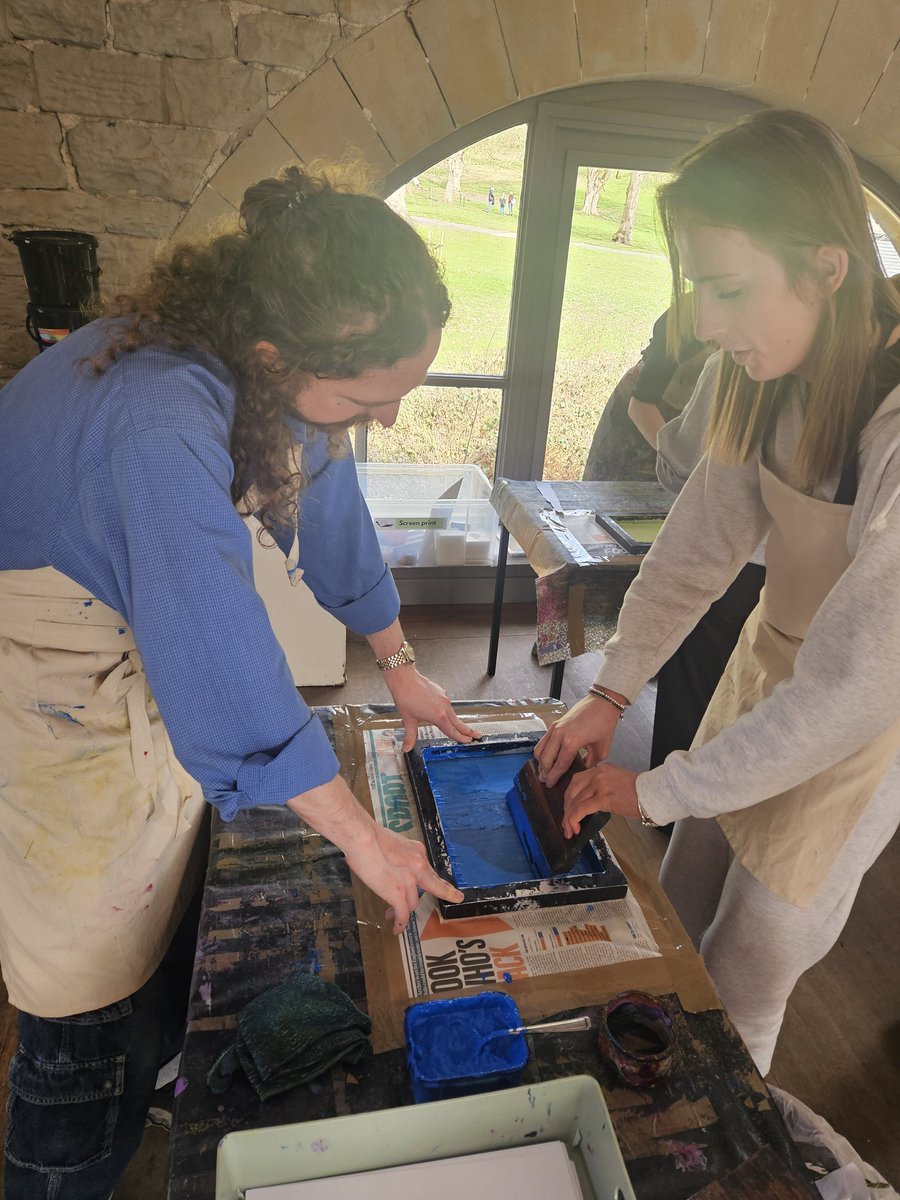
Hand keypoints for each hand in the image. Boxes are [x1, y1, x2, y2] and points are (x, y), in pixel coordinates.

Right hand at [344, 823, 462, 934]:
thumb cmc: (370, 837)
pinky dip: (400, 923)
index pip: (431, 873)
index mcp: (418, 852)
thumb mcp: (396, 844)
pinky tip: (397, 928)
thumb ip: (403, 857)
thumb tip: (397, 868)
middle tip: (455, 897)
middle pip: (432, 887)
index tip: (455, 891)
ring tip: (391, 914)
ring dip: (403, 910)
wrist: (362, 838)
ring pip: (412, 903)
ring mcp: (409, 881)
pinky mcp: (397, 893)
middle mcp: (418, 867)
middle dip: (446, 893)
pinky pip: (402, 914)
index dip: (442, 884)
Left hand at [382, 666, 479, 751]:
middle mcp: (444, 707)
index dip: (461, 738)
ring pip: (452, 714)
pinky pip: (447, 705)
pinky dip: (446, 711)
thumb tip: (407, 747)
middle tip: (477, 735)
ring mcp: (444, 698)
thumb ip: (410, 735)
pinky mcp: (442, 692)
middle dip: (469, 731)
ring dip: (455, 721)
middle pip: (459, 723)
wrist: (404, 678)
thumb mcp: (408, 719)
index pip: (452, 732)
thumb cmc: (406, 695)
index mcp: (439, 716)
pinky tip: (438, 713)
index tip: (468, 741)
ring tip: (457, 727)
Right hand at [534, 692, 622, 786]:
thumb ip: (590, 763)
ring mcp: (555, 728)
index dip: (554, 777)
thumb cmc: (604, 723)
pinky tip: (548, 756)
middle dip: (544, 772)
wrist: (602, 702)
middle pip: (545, 759)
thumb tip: (583, 771)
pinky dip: (543, 750)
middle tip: (545, 781)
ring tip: (544, 770)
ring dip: (541, 761)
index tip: (550, 785)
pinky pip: (543, 740)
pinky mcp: (555, 723)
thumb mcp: (602, 749)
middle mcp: (560, 735)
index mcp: (572, 742)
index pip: (559, 765)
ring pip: (540, 749)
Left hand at [563, 763, 639, 836]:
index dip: (569, 798)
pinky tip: (575, 827)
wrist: (654, 793)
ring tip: (569, 830)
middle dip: (566, 808)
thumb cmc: (640, 791)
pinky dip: (574, 819)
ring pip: (575, 801)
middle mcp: (597, 774)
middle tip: (566, 823)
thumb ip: (602, 787)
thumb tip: (591, 802)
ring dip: (569, 818)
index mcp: (600, 770)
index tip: (568, 810)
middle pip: (572, 791)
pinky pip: (582, 809)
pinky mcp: (604, 798)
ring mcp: (600, 785)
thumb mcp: (617, 782)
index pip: (576, 782)